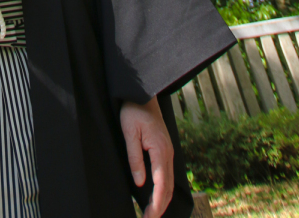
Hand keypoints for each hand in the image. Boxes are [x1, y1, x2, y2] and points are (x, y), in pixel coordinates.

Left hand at [120, 97, 173, 217]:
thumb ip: (135, 158)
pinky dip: (163, 189)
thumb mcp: (129, 133)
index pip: (161, 184)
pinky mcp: (164, 150)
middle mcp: (168, 153)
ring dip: (162, 200)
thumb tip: (140, 183)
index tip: (149, 216)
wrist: (142, 93)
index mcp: (160, 150)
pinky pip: (166, 174)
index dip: (156, 204)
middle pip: (168, 187)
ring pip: (169, 182)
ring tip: (151, 213)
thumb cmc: (134, 110)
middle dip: (160, 207)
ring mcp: (168, 151)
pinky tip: (155, 196)